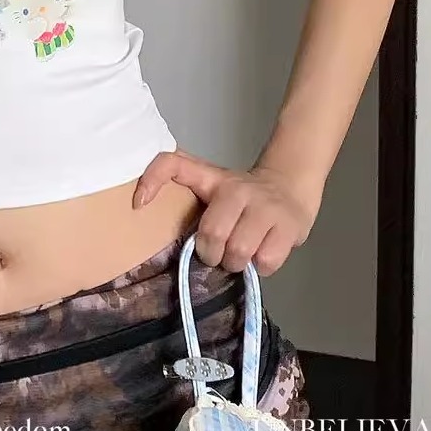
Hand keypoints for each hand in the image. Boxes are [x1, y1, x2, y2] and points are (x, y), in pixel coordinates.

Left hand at [133, 150, 321, 275]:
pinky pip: (266, 261)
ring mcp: (265, 206)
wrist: (291, 187)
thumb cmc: (242, 197)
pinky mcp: (289, 226)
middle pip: (212, 233)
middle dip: (212, 254)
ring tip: (240, 255)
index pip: (173, 163)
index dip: (152, 180)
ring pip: (239, 251)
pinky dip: (261, 267)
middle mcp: (237, 188)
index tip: (139, 204)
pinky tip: (262, 254)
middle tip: (218, 253)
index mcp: (211, 178)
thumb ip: (187, 194)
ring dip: (236, 263)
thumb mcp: (212, 186)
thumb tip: (149, 212)